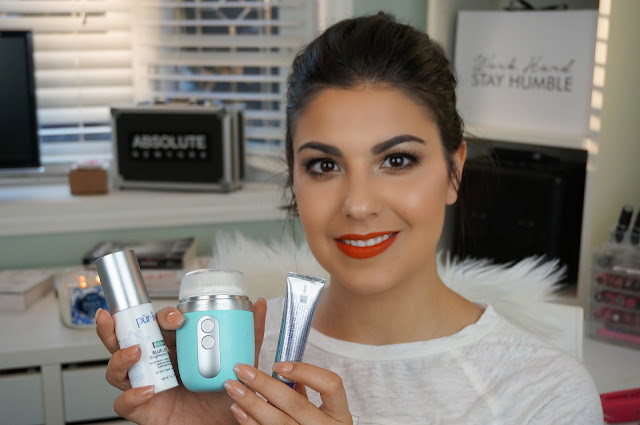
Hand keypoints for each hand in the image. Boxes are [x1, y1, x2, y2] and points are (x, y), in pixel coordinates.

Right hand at [95, 299, 266, 424]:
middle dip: (121, 324)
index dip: (164, 316)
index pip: (159, 324)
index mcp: (176, 348)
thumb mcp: (242, 362)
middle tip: (132, 319)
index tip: (179, 317)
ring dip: (120, 356)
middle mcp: (157, 363)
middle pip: (127, 338)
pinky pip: (124, 402)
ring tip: (135, 351)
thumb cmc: (227, 395)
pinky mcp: (144, 409)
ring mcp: (147, 384)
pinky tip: (148, 390)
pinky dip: (131, 395)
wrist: (226, 424)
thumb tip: (259, 304)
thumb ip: (250, 335)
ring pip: (117, 367)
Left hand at [224, 362, 352, 423]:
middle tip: (242, 370)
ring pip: (277, 422)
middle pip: (295, 403)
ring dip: (250, 402)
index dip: (305, 371)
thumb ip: (304, 392)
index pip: (330, 385)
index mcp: (340, 415)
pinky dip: (248, 421)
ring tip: (233, 387)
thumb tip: (279, 370)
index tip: (278, 364)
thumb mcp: (321, 412)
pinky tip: (238, 409)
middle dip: (264, 384)